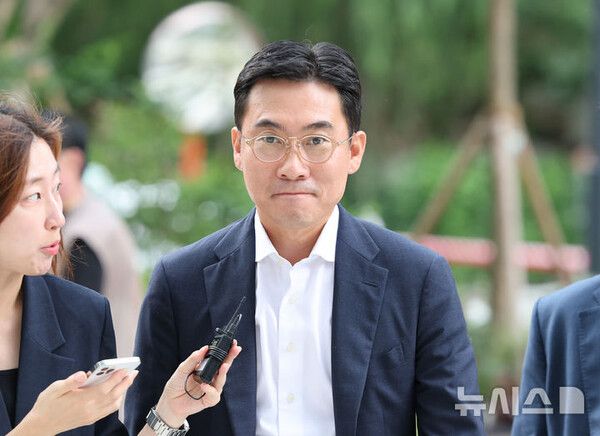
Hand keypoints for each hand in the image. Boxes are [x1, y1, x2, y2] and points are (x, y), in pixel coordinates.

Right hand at [12, 368, 136, 434]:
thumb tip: (82, 374)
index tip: (125, 368)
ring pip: (114, 404)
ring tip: (127, 380)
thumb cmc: (47, 405)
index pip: (106, 387)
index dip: (117, 377)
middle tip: (134, 372)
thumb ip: (70, 382)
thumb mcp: (55, 389)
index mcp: (82, 400)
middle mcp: (90, 409)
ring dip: (123, 392)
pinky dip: (116, 401)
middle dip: (125, 383)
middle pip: (114, 395)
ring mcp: (91, 416)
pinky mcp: (90, 419)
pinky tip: (117, 393)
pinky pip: (108, 411)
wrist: (41, 425)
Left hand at [154, 340, 241, 427]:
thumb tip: (204, 348)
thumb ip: (193, 359)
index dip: (226, 351)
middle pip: (224, 367)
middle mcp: (211, 377)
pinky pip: (214, 395)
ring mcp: (211, 389)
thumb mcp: (182, 369)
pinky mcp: (209, 400)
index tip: (233, 343)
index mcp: (206, 368)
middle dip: (231, 358)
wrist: (170, 401)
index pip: (218, 358)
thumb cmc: (176, 384)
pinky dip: (210, 390)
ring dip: (224, 373)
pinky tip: (203, 386)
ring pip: (222, 381)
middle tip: (236, 349)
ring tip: (223, 366)